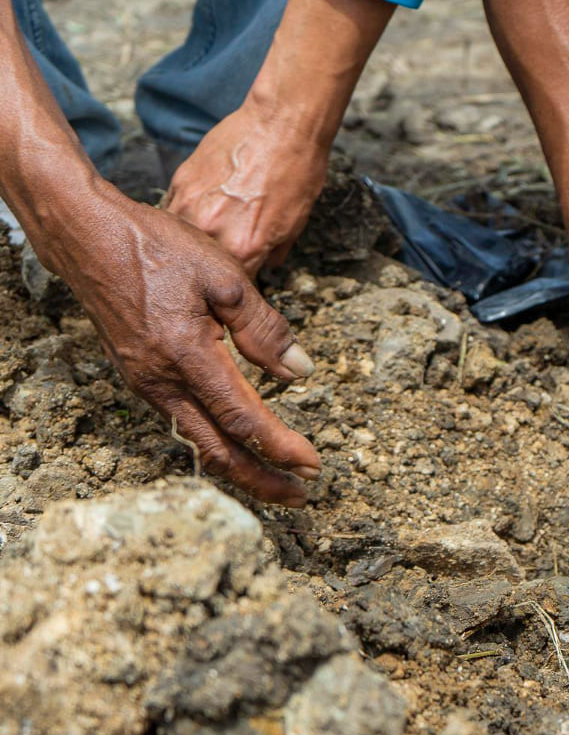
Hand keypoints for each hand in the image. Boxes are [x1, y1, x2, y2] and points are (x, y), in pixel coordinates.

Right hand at [47, 190, 319, 503]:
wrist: (90, 238)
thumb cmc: (158, 248)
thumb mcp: (226, 277)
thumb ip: (264, 329)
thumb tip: (300, 371)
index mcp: (187, 355)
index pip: (242, 419)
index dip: (280, 448)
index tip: (312, 465)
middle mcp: (161, 381)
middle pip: (216, 452)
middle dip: (261, 481)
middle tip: (300, 496)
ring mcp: (145, 384)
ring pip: (197, 444)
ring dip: (239, 468)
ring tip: (277, 481)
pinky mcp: (140, 379)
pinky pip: (181, 425)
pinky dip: (214, 446)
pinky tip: (238, 448)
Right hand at [165, 101, 329, 274]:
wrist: (282, 125)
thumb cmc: (298, 171)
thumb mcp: (296, 224)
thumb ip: (273, 252)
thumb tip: (265, 267)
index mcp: (245, 249)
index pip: (232, 286)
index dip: (235, 286)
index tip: (235, 283)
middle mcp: (212, 231)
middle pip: (201, 266)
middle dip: (209, 267)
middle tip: (218, 260)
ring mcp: (190, 205)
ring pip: (179, 240)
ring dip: (188, 244)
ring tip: (200, 241)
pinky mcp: (180, 181)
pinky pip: (172, 212)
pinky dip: (181, 219)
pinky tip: (192, 216)